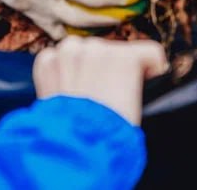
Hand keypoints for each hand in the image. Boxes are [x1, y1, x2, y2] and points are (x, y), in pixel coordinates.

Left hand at [33, 37, 167, 125]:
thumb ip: (137, 84)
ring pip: (81, 51)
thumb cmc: (112, 135)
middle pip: (110, 51)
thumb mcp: (138, 108)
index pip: (149, 52)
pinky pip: (56, 59)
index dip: (148, 69)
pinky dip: (60, 72)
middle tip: (107, 95)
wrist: (77, 149)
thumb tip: (132, 81)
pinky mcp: (47, 63)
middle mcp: (97, 48)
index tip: (142, 81)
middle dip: (110, 69)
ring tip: (85, 95)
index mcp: (126, 58)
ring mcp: (68, 53)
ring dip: (84, 66)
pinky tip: (66, 93)